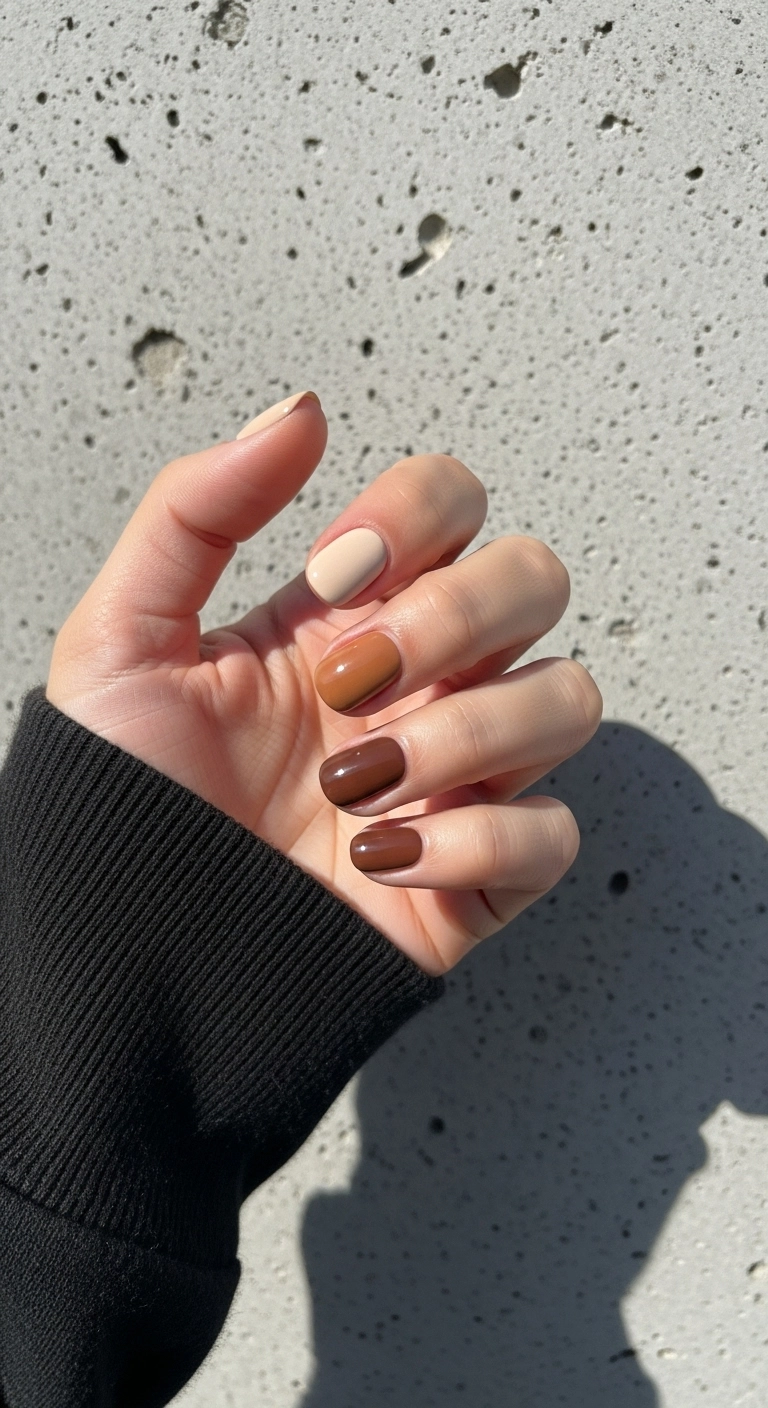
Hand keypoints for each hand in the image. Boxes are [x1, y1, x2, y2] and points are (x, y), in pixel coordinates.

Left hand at [46, 391, 601, 975]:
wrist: (121, 970)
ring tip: (354, 782)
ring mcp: (454, 777)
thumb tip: (299, 411)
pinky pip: (549, 833)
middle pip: (534, 580)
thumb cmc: (115, 812)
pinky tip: (378, 858)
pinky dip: (475, 840)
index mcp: (342, 617)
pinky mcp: (475, 878)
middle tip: (351, 680)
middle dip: (454, 616)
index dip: (414, 515)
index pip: (451, 502)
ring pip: (567, 699)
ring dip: (465, 731)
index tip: (333, 572)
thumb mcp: (118, 643)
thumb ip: (195, 511)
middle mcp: (415, 683)